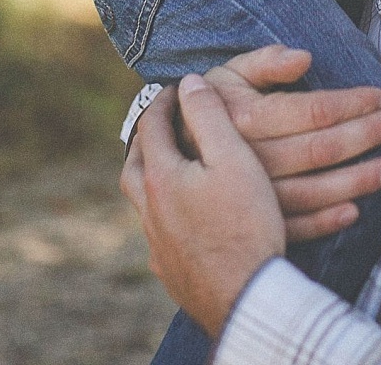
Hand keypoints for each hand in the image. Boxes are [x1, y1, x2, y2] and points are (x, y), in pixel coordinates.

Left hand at [121, 74, 285, 337]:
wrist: (246, 298)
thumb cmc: (244, 225)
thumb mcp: (234, 159)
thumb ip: (209, 116)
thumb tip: (189, 82)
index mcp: (161, 179)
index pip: (150, 127)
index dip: (163, 102)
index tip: (175, 87)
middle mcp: (150, 212)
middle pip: (134, 166)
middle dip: (145, 140)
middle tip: (161, 126)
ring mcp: (158, 245)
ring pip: (143, 203)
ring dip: (152, 180)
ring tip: (171, 170)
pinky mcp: (171, 271)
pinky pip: (159, 235)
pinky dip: (166, 217)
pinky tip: (184, 219)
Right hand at [200, 45, 380, 240]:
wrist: (170, 159)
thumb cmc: (211, 108)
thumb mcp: (227, 75)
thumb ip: (265, 61)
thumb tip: (304, 56)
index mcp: (244, 119)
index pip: (310, 111)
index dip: (351, 104)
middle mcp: (248, 160)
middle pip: (318, 150)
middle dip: (364, 135)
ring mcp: (249, 197)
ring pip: (312, 191)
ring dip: (357, 181)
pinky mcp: (251, 224)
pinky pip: (294, 227)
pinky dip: (326, 221)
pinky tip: (354, 212)